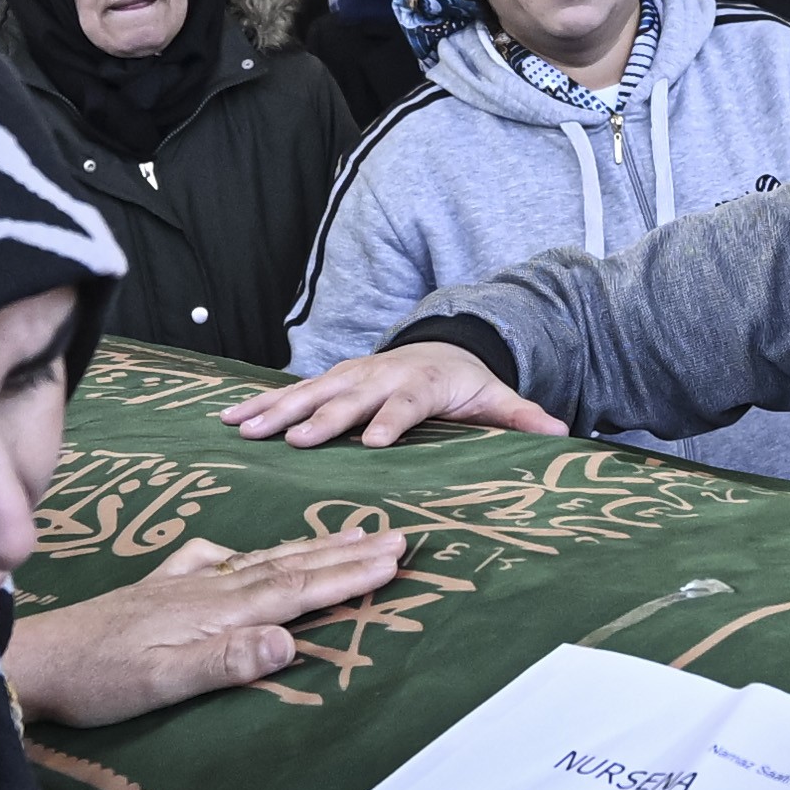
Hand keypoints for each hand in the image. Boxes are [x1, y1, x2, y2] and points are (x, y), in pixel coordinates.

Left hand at [8, 529, 408, 727]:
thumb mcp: (164, 684)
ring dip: (306, 549)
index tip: (394, 560)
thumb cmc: (98, 682)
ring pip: (258, 560)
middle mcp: (204, 588)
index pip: (296, 590)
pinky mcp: (155, 591)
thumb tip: (289, 643)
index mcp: (215, 612)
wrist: (34, 661)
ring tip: (346, 535)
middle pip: (287, 566)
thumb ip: (226, 662)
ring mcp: (179, 585)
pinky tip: (239, 553)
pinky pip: (213, 562)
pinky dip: (240, 554)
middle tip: (395, 537)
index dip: (347, 576)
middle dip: (343, 553)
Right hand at [224, 343, 566, 448]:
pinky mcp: (330, 380)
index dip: (391, 421)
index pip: (405, 404)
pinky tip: (228, 419)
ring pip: (309, 392)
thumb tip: (560, 434)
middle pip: (348, 398)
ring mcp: (350, 375)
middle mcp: (380, 375)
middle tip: (293, 442)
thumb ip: (522, 417)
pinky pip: (291, 393)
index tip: (375, 442)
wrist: (442, 346)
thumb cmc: (467, 384)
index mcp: (420, 384)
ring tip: (242, 430)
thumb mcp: (497, 398)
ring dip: (275, 412)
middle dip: (320, 419)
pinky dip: (259, 404)